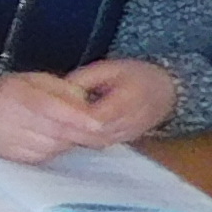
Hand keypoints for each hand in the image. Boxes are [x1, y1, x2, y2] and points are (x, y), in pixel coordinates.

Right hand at [0, 69, 124, 163]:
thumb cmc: (8, 91)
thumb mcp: (33, 80)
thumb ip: (61, 90)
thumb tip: (87, 108)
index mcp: (13, 94)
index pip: (49, 107)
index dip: (76, 116)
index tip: (99, 122)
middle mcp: (5, 118)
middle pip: (54, 130)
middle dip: (80, 131)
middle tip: (97, 129)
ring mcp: (5, 140)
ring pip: (51, 146)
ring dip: (67, 140)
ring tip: (68, 129)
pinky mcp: (8, 155)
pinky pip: (42, 156)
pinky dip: (54, 148)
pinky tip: (52, 138)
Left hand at [60, 58, 179, 143]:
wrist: (166, 90)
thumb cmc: (135, 74)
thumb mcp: (109, 68)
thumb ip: (84, 79)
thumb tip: (57, 90)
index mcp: (131, 98)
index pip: (100, 116)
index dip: (77, 117)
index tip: (55, 112)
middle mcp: (133, 121)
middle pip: (97, 133)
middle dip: (71, 129)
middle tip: (45, 124)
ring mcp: (130, 133)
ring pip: (98, 142)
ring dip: (75, 137)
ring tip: (51, 129)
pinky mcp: (125, 140)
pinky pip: (102, 144)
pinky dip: (84, 140)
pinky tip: (67, 133)